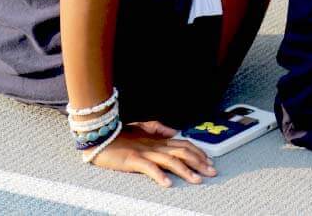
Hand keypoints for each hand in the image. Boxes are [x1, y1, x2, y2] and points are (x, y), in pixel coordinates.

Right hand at [90, 120, 216, 186]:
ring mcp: (145, 152)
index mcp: (158, 140)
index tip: (209, 162)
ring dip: (185, 171)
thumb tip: (174, 131)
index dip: (198, 152)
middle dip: (199, 162)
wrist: (99, 135)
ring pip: (170, 160)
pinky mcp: (133, 160)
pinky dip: (159, 175)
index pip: (184, 145)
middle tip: (212, 172)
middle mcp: (155, 145)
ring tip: (197, 180)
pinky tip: (168, 183)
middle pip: (182, 152)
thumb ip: (159, 128)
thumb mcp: (141, 128)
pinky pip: (149, 168)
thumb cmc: (119, 134)